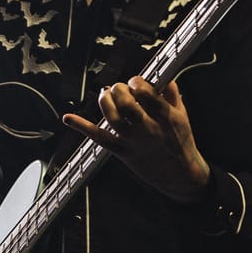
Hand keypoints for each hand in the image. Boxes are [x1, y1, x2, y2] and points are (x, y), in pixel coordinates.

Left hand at [63, 77, 208, 201]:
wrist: (181, 176)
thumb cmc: (181, 143)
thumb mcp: (183, 116)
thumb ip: (172, 94)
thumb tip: (163, 77)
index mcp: (166, 117)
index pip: (146, 93)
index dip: (136, 82)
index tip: (135, 82)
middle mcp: (149, 129)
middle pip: (126, 104)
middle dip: (119, 90)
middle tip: (119, 88)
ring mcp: (134, 142)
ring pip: (112, 118)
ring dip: (105, 101)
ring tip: (105, 94)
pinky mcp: (123, 153)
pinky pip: (99, 138)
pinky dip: (82, 127)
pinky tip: (68, 118)